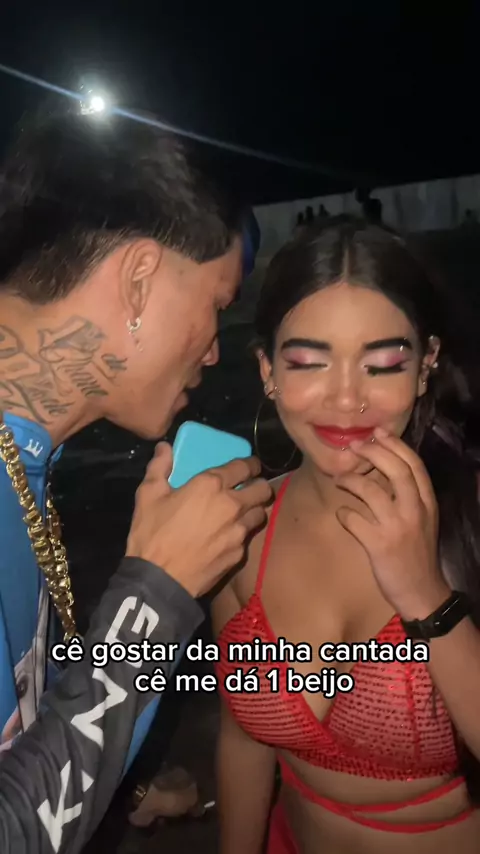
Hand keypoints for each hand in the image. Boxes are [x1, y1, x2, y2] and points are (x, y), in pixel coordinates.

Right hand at [126, 443, 271, 597]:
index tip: (249, 466)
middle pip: (262, 489)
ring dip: (254, 509)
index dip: (250, 464)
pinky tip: (229, 537)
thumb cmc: (152, 533)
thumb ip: (159, 467)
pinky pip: (247, 537)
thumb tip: (165, 447)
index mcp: (211, 485)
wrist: (160, 580)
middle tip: (248, 488)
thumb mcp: (148, 495)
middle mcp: (232, 505)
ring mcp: (238, 531)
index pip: (244, 466)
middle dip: (258, 485)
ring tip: (242, 512)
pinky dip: (242, 533)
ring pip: (261, 513)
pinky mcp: (239, 554)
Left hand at [335, 428, 449, 617]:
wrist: (422, 592)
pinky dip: (343, 514)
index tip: (378, 432)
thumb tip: (387, 468)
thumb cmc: (418, 553)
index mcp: (427, 503)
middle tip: (355, 446)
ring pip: (371, 491)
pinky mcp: (378, 545)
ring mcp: (396, 527)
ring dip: (351, 481)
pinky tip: (342, 515)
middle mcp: (415, 510)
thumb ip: (410, 496)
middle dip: (374, 453)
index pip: (414, 464)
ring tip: (340, 479)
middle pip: (396, 470)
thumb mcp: (424, 520)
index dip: (395, 445)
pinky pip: (353, 519)